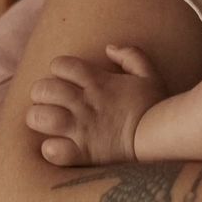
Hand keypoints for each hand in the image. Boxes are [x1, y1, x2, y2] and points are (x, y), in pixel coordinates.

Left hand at [25, 46, 167, 165]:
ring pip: (40, 117)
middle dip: (41, 94)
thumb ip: (131, 55)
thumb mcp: (149, 74)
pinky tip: (57, 146)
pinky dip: (50, 149)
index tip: (66, 79)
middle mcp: (85, 103)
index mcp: (98, 81)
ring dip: (39, 119)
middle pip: (43, 89)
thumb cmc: (155, 106)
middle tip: (50, 101)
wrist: (163, 139)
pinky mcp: (82, 153)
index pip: (60, 64)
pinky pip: (51, 150)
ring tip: (47, 122)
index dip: (58, 69)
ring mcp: (81, 129)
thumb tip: (109, 48)